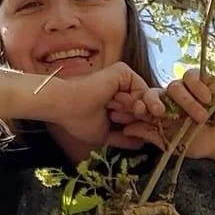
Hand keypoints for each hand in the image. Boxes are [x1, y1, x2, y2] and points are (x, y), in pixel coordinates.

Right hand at [36, 62, 168, 148]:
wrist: (67, 107)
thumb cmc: (80, 122)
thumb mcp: (106, 136)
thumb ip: (125, 140)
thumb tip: (142, 143)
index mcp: (117, 103)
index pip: (141, 114)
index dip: (144, 124)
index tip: (134, 133)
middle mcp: (122, 90)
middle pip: (148, 105)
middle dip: (139, 118)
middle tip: (117, 118)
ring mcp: (123, 79)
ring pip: (147, 98)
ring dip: (133, 111)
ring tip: (114, 112)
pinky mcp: (123, 72)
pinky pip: (141, 88)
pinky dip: (132, 100)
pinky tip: (116, 102)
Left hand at [107, 68, 214, 161]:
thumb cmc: (199, 143)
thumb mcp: (172, 143)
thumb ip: (150, 134)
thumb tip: (125, 130)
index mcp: (161, 110)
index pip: (145, 102)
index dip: (141, 105)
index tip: (142, 112)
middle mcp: (171, 97)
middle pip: (158, 91)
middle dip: (160, 103)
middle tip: (169, 115)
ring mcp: (186, 87)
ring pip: (176, 85)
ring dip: (188, 101)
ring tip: (201, 117)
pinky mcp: (202, 79)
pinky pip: (194, 76)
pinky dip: (200, 88)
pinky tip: (209, 100)